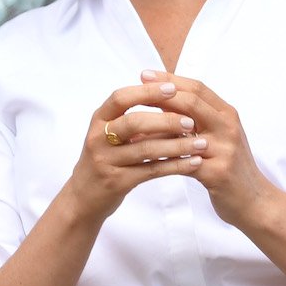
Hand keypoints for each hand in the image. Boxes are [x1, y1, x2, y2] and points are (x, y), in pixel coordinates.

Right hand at [63, 77, 203, 221]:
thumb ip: (135, 120)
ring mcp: (106, 161)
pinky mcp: (117, 182)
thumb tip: (174, 102)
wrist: (84, 197)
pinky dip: (175, 165)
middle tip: (191, 121)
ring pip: (146, 149)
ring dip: (177, 145)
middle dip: (166, 120)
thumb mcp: (111, 135)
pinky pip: (151, 171)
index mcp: (99, 119)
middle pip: (134, 122)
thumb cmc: (105, 159)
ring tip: (201, 143)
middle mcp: (99, 138)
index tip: (172, 88)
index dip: (147, 91)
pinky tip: (193, 162)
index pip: (121, 98)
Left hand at [140, 70, 276, 227]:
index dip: (170, 79)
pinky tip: (143, 155)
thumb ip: (196, 118)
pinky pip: (183, 161)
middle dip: (161, 92)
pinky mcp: (218, 173)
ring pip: (185, 130)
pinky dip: (162, 156)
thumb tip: (163, 99)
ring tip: (131, 121)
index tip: (146, 74)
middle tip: (137, 87)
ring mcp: (225, 150)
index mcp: (227, 115)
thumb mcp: (218, 136)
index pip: (197, 88)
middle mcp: (228, 128)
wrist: (256, 201)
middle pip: (192, 102)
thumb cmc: (229, 165)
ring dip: (156, 124)